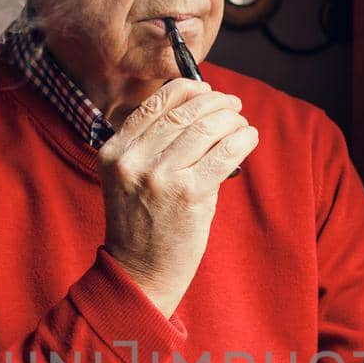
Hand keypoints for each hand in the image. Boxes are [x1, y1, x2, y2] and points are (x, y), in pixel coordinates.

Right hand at [98, 78, 258, 317]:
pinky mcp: (189, 194)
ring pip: (206, 127)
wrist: (139, 273)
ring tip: (242, 123)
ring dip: (232, 119)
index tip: (207, 90)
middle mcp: (133, 160)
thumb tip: (202, 109)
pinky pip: (225, 153)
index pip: (155, 104)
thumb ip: (155, 145)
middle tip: (233, 105)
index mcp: (114, 151)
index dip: (187, 89)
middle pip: (184, 112)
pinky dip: (243, 139)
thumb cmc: (143, 225)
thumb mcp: (132, 178)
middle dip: (216, 102)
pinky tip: (249, 138)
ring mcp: (160, 176)